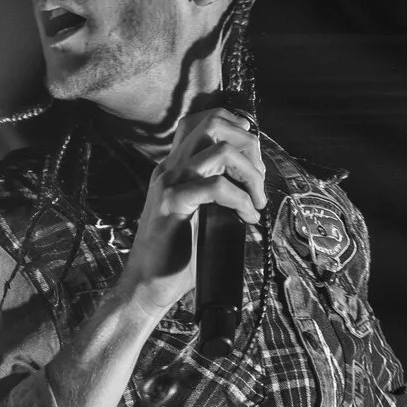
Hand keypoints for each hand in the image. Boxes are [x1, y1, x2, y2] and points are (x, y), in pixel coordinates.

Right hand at [118, 103, 265, 315]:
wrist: (147, 285)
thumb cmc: (176, 255)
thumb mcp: (201, 214)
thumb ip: (218, 193)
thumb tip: (255, 185)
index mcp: (176, 166)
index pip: (203, 121)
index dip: (235, 127)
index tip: (253, 159)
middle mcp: (170, 168)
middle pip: (214, 123)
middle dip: (249, 145)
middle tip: (258, 180)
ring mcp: (169, 183)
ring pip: (220, 150)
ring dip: (251, 174)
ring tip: (256, 201)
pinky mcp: (171, 204)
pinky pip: (216, 187)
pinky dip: (241, 200)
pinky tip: (246, 218)